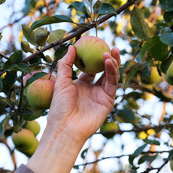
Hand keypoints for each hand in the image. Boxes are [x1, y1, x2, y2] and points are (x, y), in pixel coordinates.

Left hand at [27, 45, 119, 172]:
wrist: (66, 127)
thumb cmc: (60, 107)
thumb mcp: (60, 82)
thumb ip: (66, 64)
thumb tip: (72, 46)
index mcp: (81, 85)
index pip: (90, 69)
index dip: (93, 57)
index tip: (95, 45)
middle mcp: (93, 89)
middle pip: (104, 71)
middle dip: (108, 59)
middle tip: (110, 46)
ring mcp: (101, 95)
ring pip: (110, 76)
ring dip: (112, 63)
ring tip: (111, 52)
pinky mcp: (108, 100)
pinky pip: (112, 83)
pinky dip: (112, 72)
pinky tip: (109, 62)